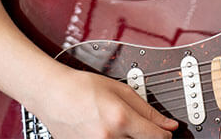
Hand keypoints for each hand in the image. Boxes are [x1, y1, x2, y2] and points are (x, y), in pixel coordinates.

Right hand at [36, 68, 178, 138]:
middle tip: (137, 126)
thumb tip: (168, 125)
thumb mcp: (120, 90)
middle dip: (145, 136)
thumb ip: (147, 110)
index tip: (165, 131)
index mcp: (121, 119)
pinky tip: (106, 131)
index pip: (156, 137)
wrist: (51, 94)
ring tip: (117, 125)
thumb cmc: (82, 87)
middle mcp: (109, 138)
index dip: (164, 134)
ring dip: (128, 138)